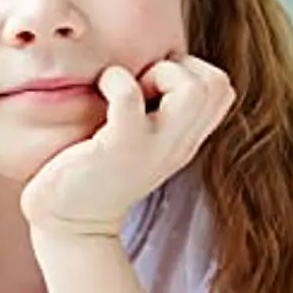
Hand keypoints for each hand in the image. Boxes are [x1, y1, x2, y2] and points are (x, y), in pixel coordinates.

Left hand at [20, 57, 234, 238]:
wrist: (70, 226)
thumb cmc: (95, 174)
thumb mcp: (142, 143)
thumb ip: (157, 113)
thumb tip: (148, 66)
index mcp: (186, 140)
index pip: (222, 89)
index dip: (191, 71)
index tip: (154, 86)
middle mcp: (179, 144)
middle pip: (219, 85)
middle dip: (181, 68)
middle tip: (144, 86)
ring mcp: (153, 147)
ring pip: (193, 89)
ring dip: (160, 72)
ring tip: (129, 89)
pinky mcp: (119, 148)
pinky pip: (129, 97)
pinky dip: (115, 81)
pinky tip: (100, 89)